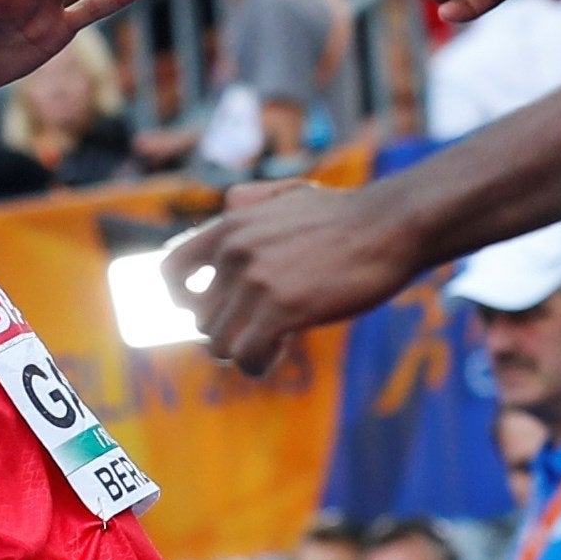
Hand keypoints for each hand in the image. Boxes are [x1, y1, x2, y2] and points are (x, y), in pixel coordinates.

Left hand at [162, 181, 418, 374]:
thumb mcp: (286, 194)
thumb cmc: (346, 215)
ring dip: (243, 351)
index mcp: (230, 225)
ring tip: (273, 343)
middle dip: (229, 329)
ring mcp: (255, 281)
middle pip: (201, 317)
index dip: (180, 298)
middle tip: (261, 330)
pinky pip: (246, 356)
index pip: (171, 269)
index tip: (203, 311)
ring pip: (219, 343)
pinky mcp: (281, 309)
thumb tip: (227, 208)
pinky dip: (257, 365)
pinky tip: (280, 352)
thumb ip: (249, 202)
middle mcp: (234, 251)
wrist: (389, 225)